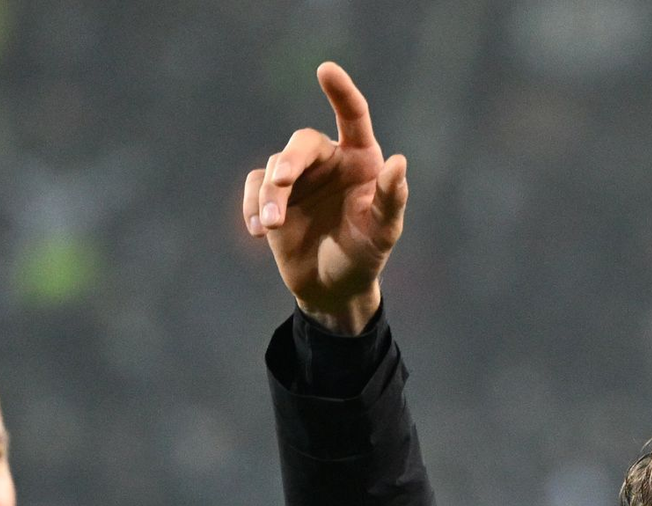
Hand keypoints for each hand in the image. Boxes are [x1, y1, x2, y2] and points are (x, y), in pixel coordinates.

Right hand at [244, 61, 408, 333]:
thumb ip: (392, 199)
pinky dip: (253, 207)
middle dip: (289, 162)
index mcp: (360, 160)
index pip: (353, 117)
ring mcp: (298, 178)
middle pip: (302, 144)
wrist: (334, 288)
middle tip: (281, 181)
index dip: (341, 93)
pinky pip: (254, 188)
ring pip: (274, 168)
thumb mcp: (383, 232)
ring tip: (272, 227)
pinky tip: (259, 232)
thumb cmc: (365, 257)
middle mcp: (328, 161)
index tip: (325, 71)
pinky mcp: (272, 197)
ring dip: (269, 196)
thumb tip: (399, 162)